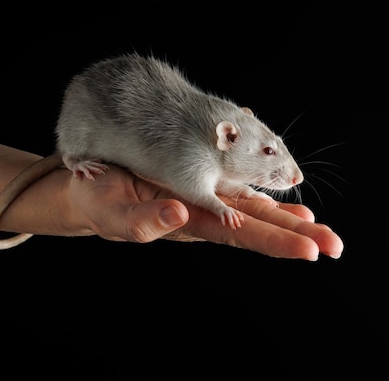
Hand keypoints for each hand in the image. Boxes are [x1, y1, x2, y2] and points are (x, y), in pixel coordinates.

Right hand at [67, 164, 343, 260]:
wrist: (92, 185)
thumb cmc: (99, 203)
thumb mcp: (113, 215)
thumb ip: (142, 221)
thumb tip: (177, 213)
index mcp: (187, 223)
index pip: (239, 235)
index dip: (274, 242)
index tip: (309, 250)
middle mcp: (203, 212)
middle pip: (255, 225)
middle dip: (295, 234)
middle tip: (334, 244)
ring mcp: (202, 194)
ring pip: (250, 206)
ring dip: (284, 216)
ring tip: (316, 224)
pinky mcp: (197, 177)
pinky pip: (235, 184)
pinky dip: (260, 190)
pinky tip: (279, 196)